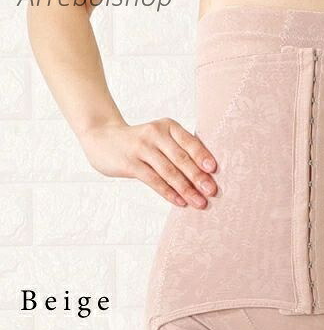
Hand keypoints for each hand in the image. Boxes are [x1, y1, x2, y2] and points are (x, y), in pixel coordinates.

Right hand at [78, 118, 217, 208]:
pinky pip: (153, 180)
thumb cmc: (142, 143)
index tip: (214, 170)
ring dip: (186, 189)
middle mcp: (155, 134)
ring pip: (168, 171)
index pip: (189, 142)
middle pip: (180, 158)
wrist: (102, 138)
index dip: (202, 156)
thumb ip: (180, 151)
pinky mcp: (130, 163)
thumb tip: (207, 176)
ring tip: (200, 202)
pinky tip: (180, 202)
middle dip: (198, 176)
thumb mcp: (161, 139)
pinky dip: (168, 192)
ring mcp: (141, 148)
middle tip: (212, 192)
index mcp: (168, 126)